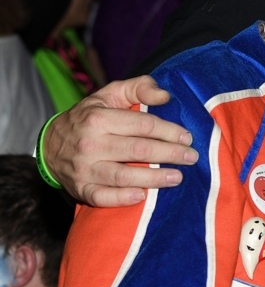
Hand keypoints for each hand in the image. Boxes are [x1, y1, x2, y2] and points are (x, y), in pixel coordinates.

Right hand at [44, 77, 195, 206]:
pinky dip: (123, 198)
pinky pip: (103, 197)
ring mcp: (84, 169)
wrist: (50, 144)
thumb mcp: (109, 94)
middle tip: (192, 158)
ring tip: (177, 177)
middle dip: (170, 154)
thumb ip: (139, 88)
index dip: (169, 131)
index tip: (187, 137)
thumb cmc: (89, 117)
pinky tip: (143, 196)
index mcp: (98, 118)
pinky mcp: (80, 189)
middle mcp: (90, 144)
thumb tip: (165, 97)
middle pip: (138, 150)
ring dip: (154, 178)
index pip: (143, 125)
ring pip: (124, 175)